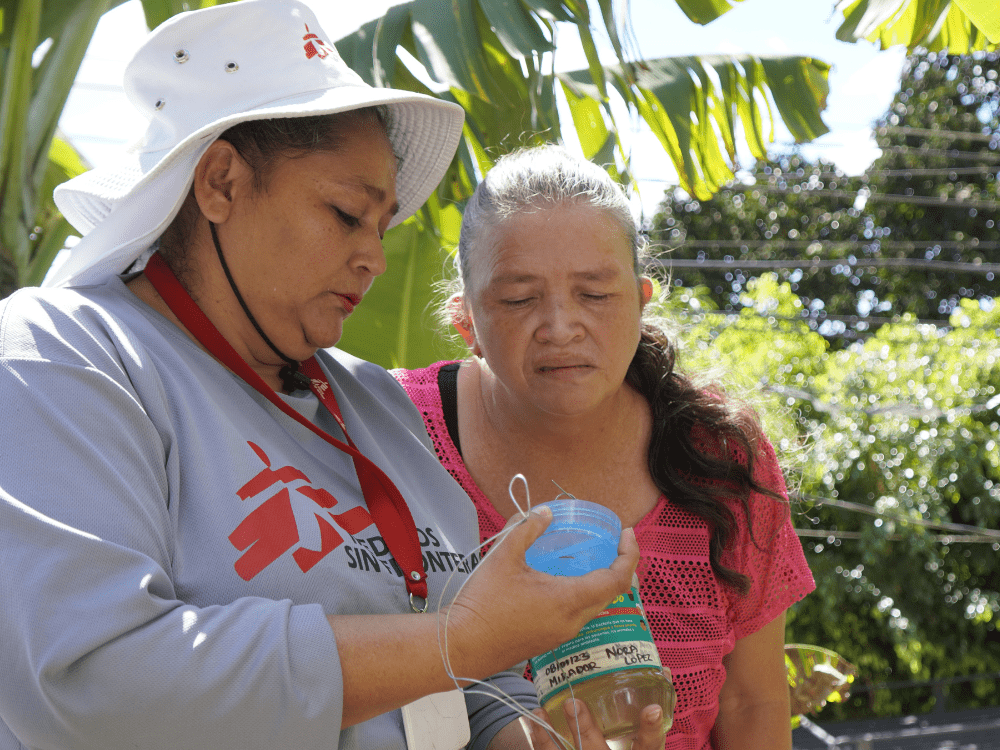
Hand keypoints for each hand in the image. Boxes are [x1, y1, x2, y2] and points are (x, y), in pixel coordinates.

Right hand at [441, 506, 640, 680]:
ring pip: (595, 606)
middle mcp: (573, 621)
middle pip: (611, 594)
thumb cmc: (483, 602)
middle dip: (619, 566)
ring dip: (601, 581)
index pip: (616, 579)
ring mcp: (562, 634)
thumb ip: (526, 529)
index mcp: (569, 600)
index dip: (629, 554)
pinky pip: (578, 614)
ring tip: (588, 557)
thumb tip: (544, 512)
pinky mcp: (549, 639)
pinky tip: (562, 579)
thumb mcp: (503, 557)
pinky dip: (583, 594)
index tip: (627, 533)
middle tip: (613, 542)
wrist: (461, 646)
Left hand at [527, 700, 665, 749]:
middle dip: (585, 729)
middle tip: (573, 704)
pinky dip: (541, 740)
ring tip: (540, 711)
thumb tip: (662, 671)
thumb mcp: (644, 739)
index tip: (652, 709)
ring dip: (550, 736)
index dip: (651, 730)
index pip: (649, 747)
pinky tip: (535, 721)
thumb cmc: (629, 748)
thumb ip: (651, 713)